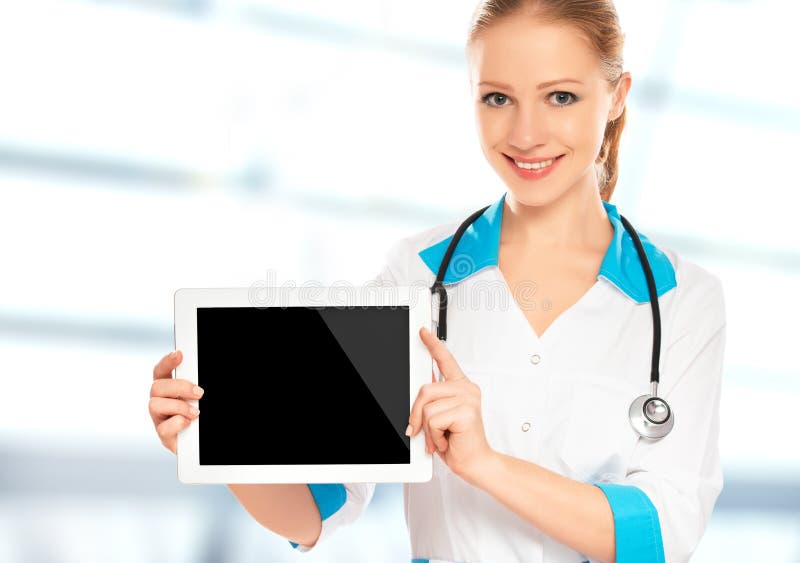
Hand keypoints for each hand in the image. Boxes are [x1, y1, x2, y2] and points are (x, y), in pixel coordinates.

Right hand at [149, 350, 202, 454]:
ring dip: (179, 406)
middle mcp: (161, 402)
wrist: (207, 442)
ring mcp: (159, 419)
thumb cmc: (203, 416)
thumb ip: (197, 388)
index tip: (179, 354)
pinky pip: (164, 428)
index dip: (167, 362)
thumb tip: (201, 383)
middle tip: (199, 393)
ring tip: (196, 412)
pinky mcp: (164, 436)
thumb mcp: (201, 398)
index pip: (161, 371)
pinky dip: (178, 423)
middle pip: (157, 386)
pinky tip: (189, 424)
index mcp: (169, 389)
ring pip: (155, 405)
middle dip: (179, 387)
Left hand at [407, 326, 493, 480]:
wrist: (475, 463)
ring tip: (440, 437)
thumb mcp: (438, 419)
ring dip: (427, 429)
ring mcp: (468, 398)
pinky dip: (434, 435)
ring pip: (427, 406)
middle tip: (418, 430)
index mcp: (460, 387)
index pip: (445, 360)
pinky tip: (447, 440)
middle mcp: (466, 389)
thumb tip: (415, 395)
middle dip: (415, 413)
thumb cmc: (458, 443)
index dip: (432, 344)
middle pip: (425, 389)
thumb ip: (431, 403)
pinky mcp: (466, 411)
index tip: (422, 332)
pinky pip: (433, 419)